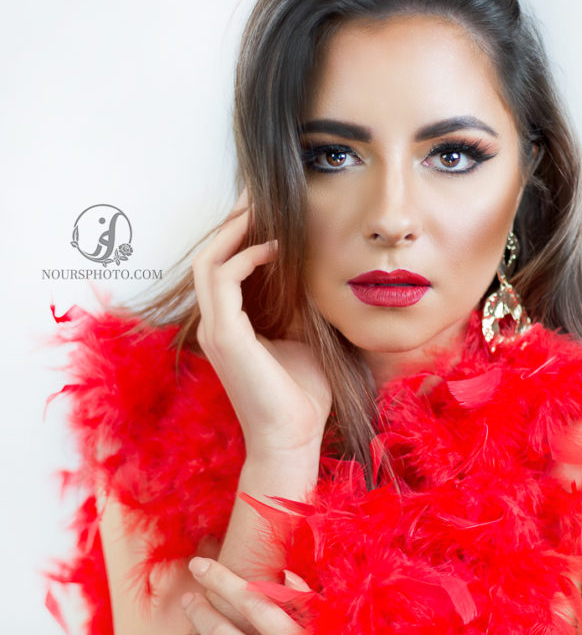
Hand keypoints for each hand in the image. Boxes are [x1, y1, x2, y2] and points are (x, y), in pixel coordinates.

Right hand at [191, 190, 331, 458]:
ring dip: (234, 231)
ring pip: (209, 262)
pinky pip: (223, 280)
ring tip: (262, 209)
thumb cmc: (303, 395)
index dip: (241, 235)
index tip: (268, 210)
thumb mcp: (305, 337)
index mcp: (231, 325)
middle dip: (233, 222)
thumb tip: (319, 271)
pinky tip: (273, 248)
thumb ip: (301, 306)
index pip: (224, 268)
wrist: (294, 439)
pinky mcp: (225, 336)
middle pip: (210, 256)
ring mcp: (216, 329)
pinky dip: (245, 257)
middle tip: (259, 194)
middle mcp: (216, 324)